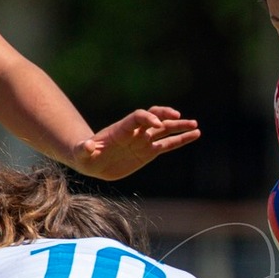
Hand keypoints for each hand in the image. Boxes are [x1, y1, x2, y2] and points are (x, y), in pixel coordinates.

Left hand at [70, 105, 199, 179]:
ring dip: (179, 126)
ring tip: (196, 126)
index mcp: (121, 129)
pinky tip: (195, 135)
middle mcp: (135, 132)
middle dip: (166, 116)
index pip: (137, 118)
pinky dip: (181, 140)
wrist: (92, 161)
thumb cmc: (86, 155)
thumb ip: (85, 149)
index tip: (157, 124)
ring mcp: (144, 140)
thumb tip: (89, 146)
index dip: (147, 118)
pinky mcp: (149, 151)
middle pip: (154, 118)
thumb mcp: (82, 154)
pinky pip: (168, 144)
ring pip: (165, 130)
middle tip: (179, 116)